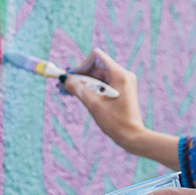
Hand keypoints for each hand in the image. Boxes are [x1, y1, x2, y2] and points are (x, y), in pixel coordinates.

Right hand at [61, 49, 179, 168]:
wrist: (132, 137)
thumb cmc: (115, 122)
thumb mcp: (93, 104)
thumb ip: (78, 89)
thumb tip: (64, 79)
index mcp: (120, 75)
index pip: (97, 58)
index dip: (81, 65)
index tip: (70, 77)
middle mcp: (123, 75)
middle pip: (96, 66)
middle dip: (79, 75)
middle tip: (63, 85)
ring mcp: (123, 82)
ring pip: (98, 75)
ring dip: (83, 82)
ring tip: (66, 91)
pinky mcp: (121, 90)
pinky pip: (102, 83)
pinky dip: (90, 88)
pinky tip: (77, 94)